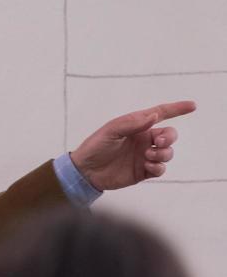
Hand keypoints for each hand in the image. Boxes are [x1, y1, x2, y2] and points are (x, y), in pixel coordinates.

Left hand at [71, 100, 195, 189]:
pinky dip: (158, 166)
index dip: (176, 109)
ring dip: (163, 153)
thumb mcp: (111, 130)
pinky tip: (147, 165)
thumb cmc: (95, 146)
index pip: (160, 115)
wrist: (85, 171)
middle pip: (169, 135)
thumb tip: (154, 116)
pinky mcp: (143, 171)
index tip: (192, 105)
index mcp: (136, 126)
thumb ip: (132, 123)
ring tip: (147, 155)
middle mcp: (143, 139)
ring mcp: (144, 155)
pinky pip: (161, 168)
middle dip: (169, 138)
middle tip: (157, 142)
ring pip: (168, 152)